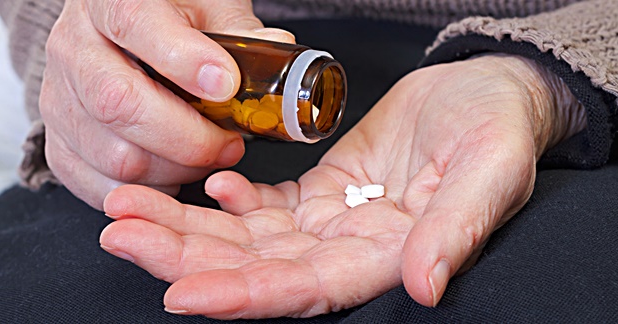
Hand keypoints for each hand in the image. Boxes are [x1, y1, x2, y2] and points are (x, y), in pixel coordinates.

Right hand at [40, 0, 294, 208]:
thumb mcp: (209, 11)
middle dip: (190, 138)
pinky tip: (172, 170)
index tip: (226, 85)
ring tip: (205, 154)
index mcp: (111, 3)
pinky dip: (148, 189)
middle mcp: (75, 50)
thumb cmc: (168, 20)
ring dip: (176, 168)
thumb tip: (279, 58)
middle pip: (120, 105)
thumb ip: (241, 36)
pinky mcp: (58, 143)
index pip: (137, 25)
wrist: (115, 32)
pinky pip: (99, 187)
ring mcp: (59, 101)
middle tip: (229, 142)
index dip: (184, 61)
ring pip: (116, 157)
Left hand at [100, 54, 584, 317]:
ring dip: (188, 225)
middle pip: (258, 267)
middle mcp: (350, 250)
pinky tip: (205, 182)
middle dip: (188, 255)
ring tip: (127, 208)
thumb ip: (457, 229)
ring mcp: (331, 221)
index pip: (306, 289)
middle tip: (120, 234)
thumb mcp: (490, 171)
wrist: (487, 94)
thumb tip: (425, 286)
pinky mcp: (321, 190)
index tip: (182, 293)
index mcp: (389, 258)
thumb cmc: (497, 131)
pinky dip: (228, 197)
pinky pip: (265, 204)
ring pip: (248, 236)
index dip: (246, 295)